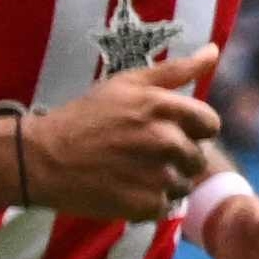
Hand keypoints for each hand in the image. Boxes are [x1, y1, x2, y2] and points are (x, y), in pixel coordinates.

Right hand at [23, 47, 224, 223]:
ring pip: (183, 184)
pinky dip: (149, 202)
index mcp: (164, 107)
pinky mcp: (146, 205)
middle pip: (198, 157)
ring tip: (134, 173)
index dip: (194, 129)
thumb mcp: (128, 83)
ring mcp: (157, 175)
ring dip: (165, 182)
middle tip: (144, 154)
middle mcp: (166, 140)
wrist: (45, 158)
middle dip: (178, 157)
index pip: (210, 124)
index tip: (172, 132)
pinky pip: (165, 206)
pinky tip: (126, 189)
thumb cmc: (86, 116)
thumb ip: (176, 70)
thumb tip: (213, 52)